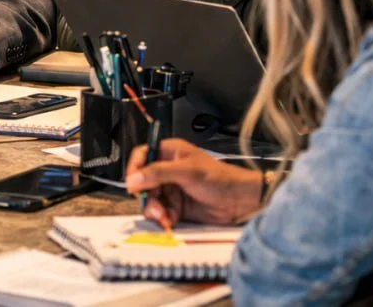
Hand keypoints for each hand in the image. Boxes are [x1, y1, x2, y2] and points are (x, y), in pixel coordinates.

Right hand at [126, 138, 263, 228]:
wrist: (240, 201)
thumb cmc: (220, 178)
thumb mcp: (187, 172)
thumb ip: (158, 173)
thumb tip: (133, 178)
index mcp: (169, 153)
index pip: (141, 157)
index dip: (134, 169)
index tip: (132, 184)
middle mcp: (167, 170)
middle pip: (142, 182)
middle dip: (146, 196)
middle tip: (154, 207)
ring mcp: (171, 189)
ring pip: (150, 199)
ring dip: (154, 210)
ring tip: (164, 216)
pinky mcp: (176, 206)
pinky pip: (161, 212)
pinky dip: (163, 218)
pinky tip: (171, 220)